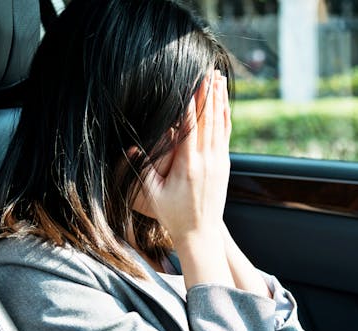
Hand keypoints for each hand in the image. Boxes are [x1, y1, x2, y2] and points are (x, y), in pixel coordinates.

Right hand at [139, 70, 231, 244]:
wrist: (201, 233)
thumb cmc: (172, 215)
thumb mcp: (151, 195)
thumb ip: (142, 170)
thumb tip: (132, 147)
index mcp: (188, 166)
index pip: (189, 128)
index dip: (190, 104)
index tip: (190, 84)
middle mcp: (207, 161)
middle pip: (209, 121)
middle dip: (207, 95)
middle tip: (207, 71)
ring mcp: (218, 162)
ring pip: (220, 124)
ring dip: (219, 100)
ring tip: (217, 79)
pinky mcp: (224, 165)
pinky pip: (225, 134)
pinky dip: (225, 116)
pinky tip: (224, 103)